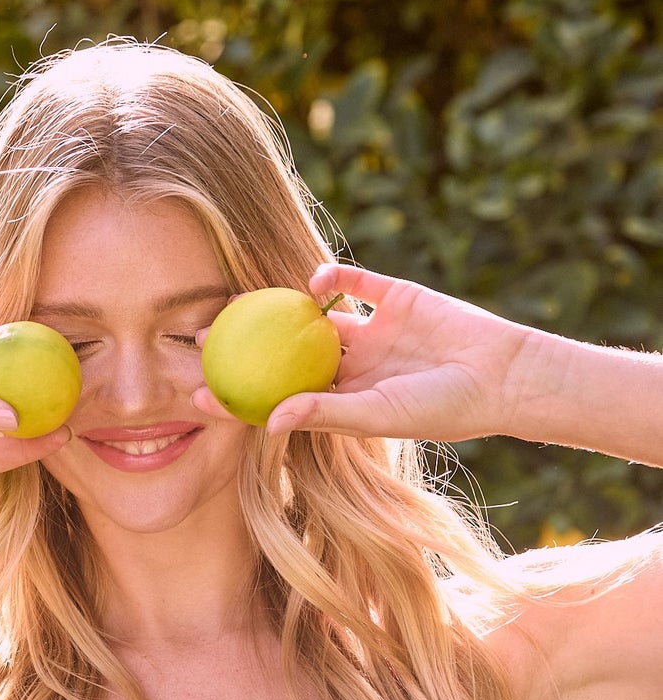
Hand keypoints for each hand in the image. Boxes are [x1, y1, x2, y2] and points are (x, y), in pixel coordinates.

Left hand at [191, 262, 536, 442]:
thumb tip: (269, 420)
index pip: (278, 396)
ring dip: (279, 309)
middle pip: (284, 354)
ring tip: (240, 300)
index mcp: (341, 400)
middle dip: (244, 347)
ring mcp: (370, 330)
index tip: (195, 392)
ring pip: (313, 316)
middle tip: (199, 336)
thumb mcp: (377, 414)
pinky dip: (331, 279)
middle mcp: (350, 365)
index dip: (238, 396)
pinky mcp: (393, 296)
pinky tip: (312, 281)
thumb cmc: (442, 408)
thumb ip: (324, 413)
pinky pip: (353, 283)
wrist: (502, 374)